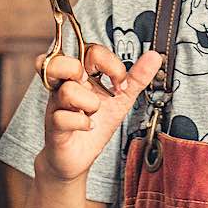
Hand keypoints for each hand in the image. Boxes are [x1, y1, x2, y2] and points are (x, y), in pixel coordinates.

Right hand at [37, 45, 161, 182]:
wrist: (79, 157)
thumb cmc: (96, 123)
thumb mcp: (122, 98)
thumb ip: (137, 77)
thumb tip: (154, 56)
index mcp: (82, 75)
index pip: (90, 50)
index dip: (110, 63)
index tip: (120, 82)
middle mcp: (65, 86)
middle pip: (60, 61)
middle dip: (84, 71)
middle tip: (93, 86)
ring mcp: (57, 106)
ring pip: (67, 91)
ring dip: (90, 103)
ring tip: (93, 112)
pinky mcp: (54, 127)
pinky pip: (62, 118)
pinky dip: (82, 123)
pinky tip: (88, 126)